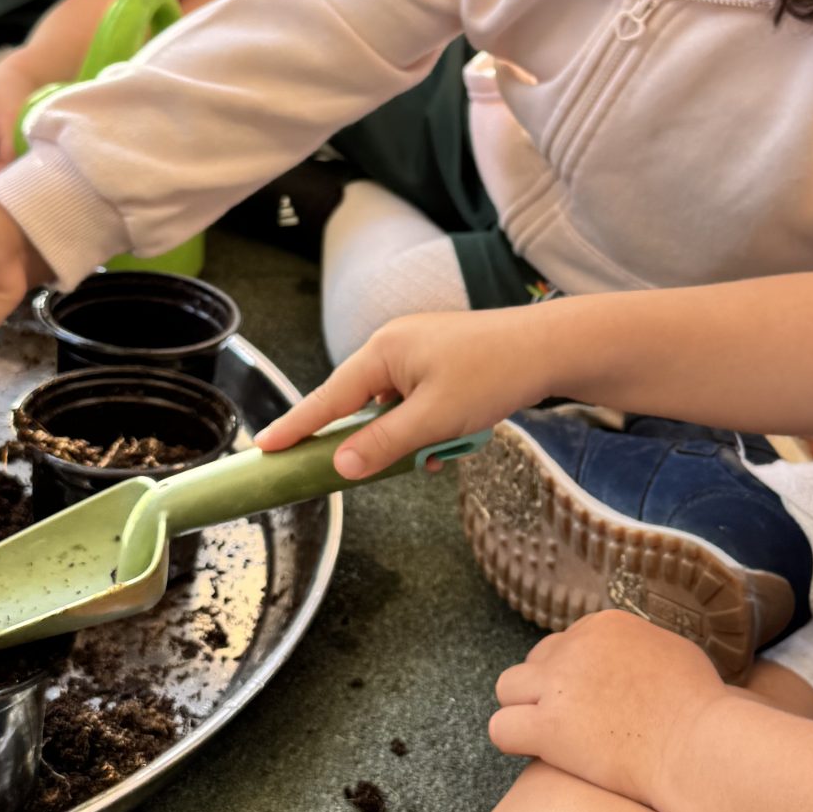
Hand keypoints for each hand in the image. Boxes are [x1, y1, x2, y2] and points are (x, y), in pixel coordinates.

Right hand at [255, 305, 554, 474]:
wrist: (550, 348)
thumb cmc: (492, 375)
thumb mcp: (433, 419)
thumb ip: (382, 445)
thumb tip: (338, 466)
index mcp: (382, 351)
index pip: (326, 398)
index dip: (295, 426)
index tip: (262, 447)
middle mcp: (393, 345)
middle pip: (360, 404)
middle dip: (377, 439)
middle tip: (382, 462)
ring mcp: (418, 351)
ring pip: (394, 408)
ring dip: (413, 435)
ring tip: (444, 447)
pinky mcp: (440, 360)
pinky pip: (417, 402)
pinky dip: (430, 425)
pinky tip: (455, 437)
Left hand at [487, 613, 727, 809]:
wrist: (699, 745)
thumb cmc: (701, 708)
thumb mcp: (672, 653)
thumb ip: (638, 650)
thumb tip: (629, 660)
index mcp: (605, 625)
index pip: (565, 643)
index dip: (573, 676)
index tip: (591, 703)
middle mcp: (576, 646)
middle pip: (535, 662)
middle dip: (546, 690)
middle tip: (570, 723)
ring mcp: (559, 684)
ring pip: (506, 689)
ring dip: (522, 711)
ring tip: (547, 738)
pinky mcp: (548, 727)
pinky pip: (501, 728)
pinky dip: (515, 742)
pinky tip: (540, 755)